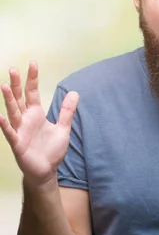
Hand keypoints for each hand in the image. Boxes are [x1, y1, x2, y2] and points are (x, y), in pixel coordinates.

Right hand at [0, 62, 78, 188]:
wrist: (47, 170)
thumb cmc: (51, 149)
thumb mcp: (63, 128)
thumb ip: (67, 111)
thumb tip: (75, 93)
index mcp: (36, 114)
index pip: (32, 93)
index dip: (32, 79)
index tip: (33, 63)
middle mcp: (25, 120)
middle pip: (19, 99)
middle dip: (16, 84)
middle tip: (12, 69)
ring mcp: (20, 131)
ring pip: (12, 112)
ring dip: (8, 100)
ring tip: (3, 86)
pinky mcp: (17, 144)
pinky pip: (10, 133)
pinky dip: (5, 125)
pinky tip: (0, 117)